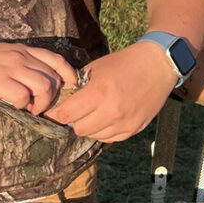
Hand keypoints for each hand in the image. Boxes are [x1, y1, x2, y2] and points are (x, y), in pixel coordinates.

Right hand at [0, 41, 78, 112]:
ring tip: (29, 108)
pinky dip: (23, 105)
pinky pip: (24, 96)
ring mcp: (9, 68)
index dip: (69, 75)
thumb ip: (17, 64)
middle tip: (39, 106)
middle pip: (53, 78)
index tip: (69, 88)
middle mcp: (19, 56)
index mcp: (20, 49)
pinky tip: (13, 105)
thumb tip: (34, 84)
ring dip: (41, 103)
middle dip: (52, 97)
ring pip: (45, 87)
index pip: (56, 60)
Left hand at [45, 42, 175, 140]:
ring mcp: (125, 123)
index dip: (54, 115)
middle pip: (78, 128)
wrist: (156, 66)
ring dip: (86, 127)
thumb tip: (60, 99)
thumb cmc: (122, 64)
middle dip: (70, 121)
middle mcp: (112, 112)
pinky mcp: (135, 129)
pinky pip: (110, 138)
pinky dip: (101, 131)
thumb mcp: (94, 68)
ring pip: (94, 136)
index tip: (47, 114)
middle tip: (68, 113)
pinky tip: (100, 120)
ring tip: (86, 115)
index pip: (67, 113)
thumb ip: (77, 85)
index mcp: (98, 93)